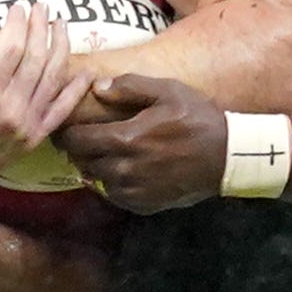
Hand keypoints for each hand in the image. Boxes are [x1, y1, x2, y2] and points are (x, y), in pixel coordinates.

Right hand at [0, 5, 82, 196]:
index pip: (11, 47)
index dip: (17, 23)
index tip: (17, 7)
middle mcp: (10, 109)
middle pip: (35, 57)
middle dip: (40, 27)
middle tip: (42, 7)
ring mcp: (25, 125)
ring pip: (52, 78)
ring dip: (61, 48)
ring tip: (62, 26)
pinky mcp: (33, 139)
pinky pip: (60, 112)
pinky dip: (75, 91)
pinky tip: (85, 72)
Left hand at [54, 70, 229, 211]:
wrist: (227, 157)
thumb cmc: (198, 119)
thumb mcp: (168, 91)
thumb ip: (130, 86)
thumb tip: (97, 87)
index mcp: (125, 138)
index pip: (77, 140)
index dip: (66, 133)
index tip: (65, 127)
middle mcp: (124, 168)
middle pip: (82, 162)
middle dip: (77, 150)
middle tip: (79, 140)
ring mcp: (134, 190)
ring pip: (96, 180)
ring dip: (94, 167)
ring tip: (100, 154)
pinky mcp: (144, 205)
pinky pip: (115, 196)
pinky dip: (112, 184)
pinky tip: (121, 171)